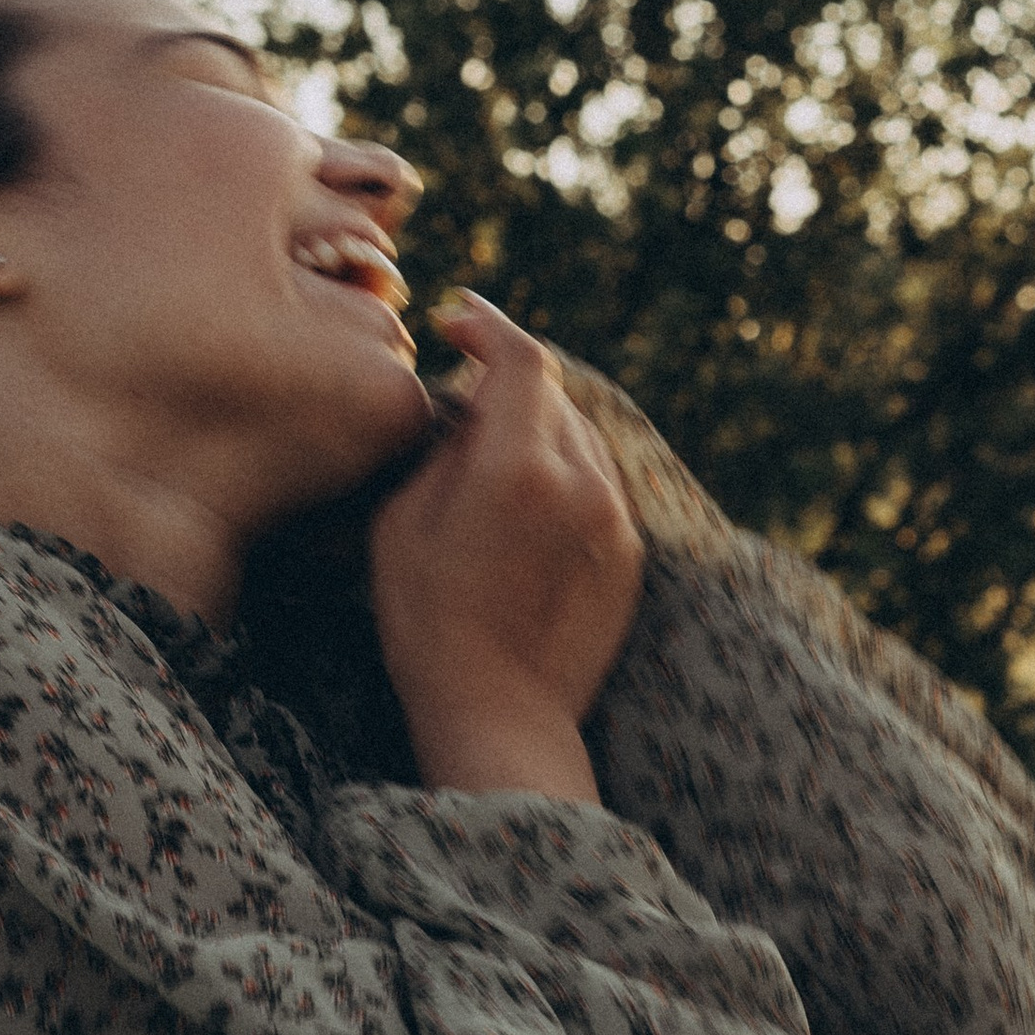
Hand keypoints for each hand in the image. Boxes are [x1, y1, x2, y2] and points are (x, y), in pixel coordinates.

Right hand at [370, 295, 645, 798]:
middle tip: (462, 392)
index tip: (457, 319)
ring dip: (539, 427)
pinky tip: (526, 506)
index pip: (522, 358)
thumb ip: (443, 447)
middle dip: (508, 382)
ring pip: (581, 436)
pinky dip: (565, 472)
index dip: (489, 326)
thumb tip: (469, 406)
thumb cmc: (429, 623)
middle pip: (554, 394)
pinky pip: (599, 483)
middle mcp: (581, 481)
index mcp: (517, 466)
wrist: (501, 715)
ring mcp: (616, 517)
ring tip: (491, 457)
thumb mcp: (403, 523)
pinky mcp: (631, 550)